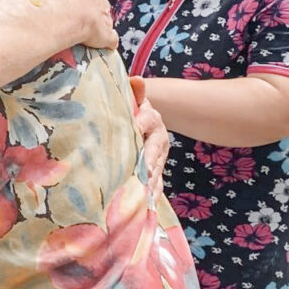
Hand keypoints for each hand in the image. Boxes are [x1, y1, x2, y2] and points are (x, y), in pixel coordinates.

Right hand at [36, 0, 117, 49]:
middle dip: (87, 7)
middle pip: (94, 2)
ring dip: (96, 23)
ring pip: (103, 18)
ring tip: (83, 31)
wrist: (68, 7)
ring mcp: (104, 16)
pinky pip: (110, 39)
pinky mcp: (105, 35)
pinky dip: (108, 41)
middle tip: (72, 16)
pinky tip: (103, 45)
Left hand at [129, 76, 168, 200]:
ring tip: (143, 197)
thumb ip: (134, 92)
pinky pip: (156, 184)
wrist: (140, 117)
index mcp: (151, 118)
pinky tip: (145, 208)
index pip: (148, 122)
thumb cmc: (130, 108)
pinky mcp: (155, 170)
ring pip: (156, 170)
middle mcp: (158, 139)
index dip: (141, 127)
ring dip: (151, 183)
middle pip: (155, 152)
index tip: (134, 133)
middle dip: (149, 164)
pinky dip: (152, 195)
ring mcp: (158, 156)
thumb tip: (136, 80)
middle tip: (144, 175)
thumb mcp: (131, 99)